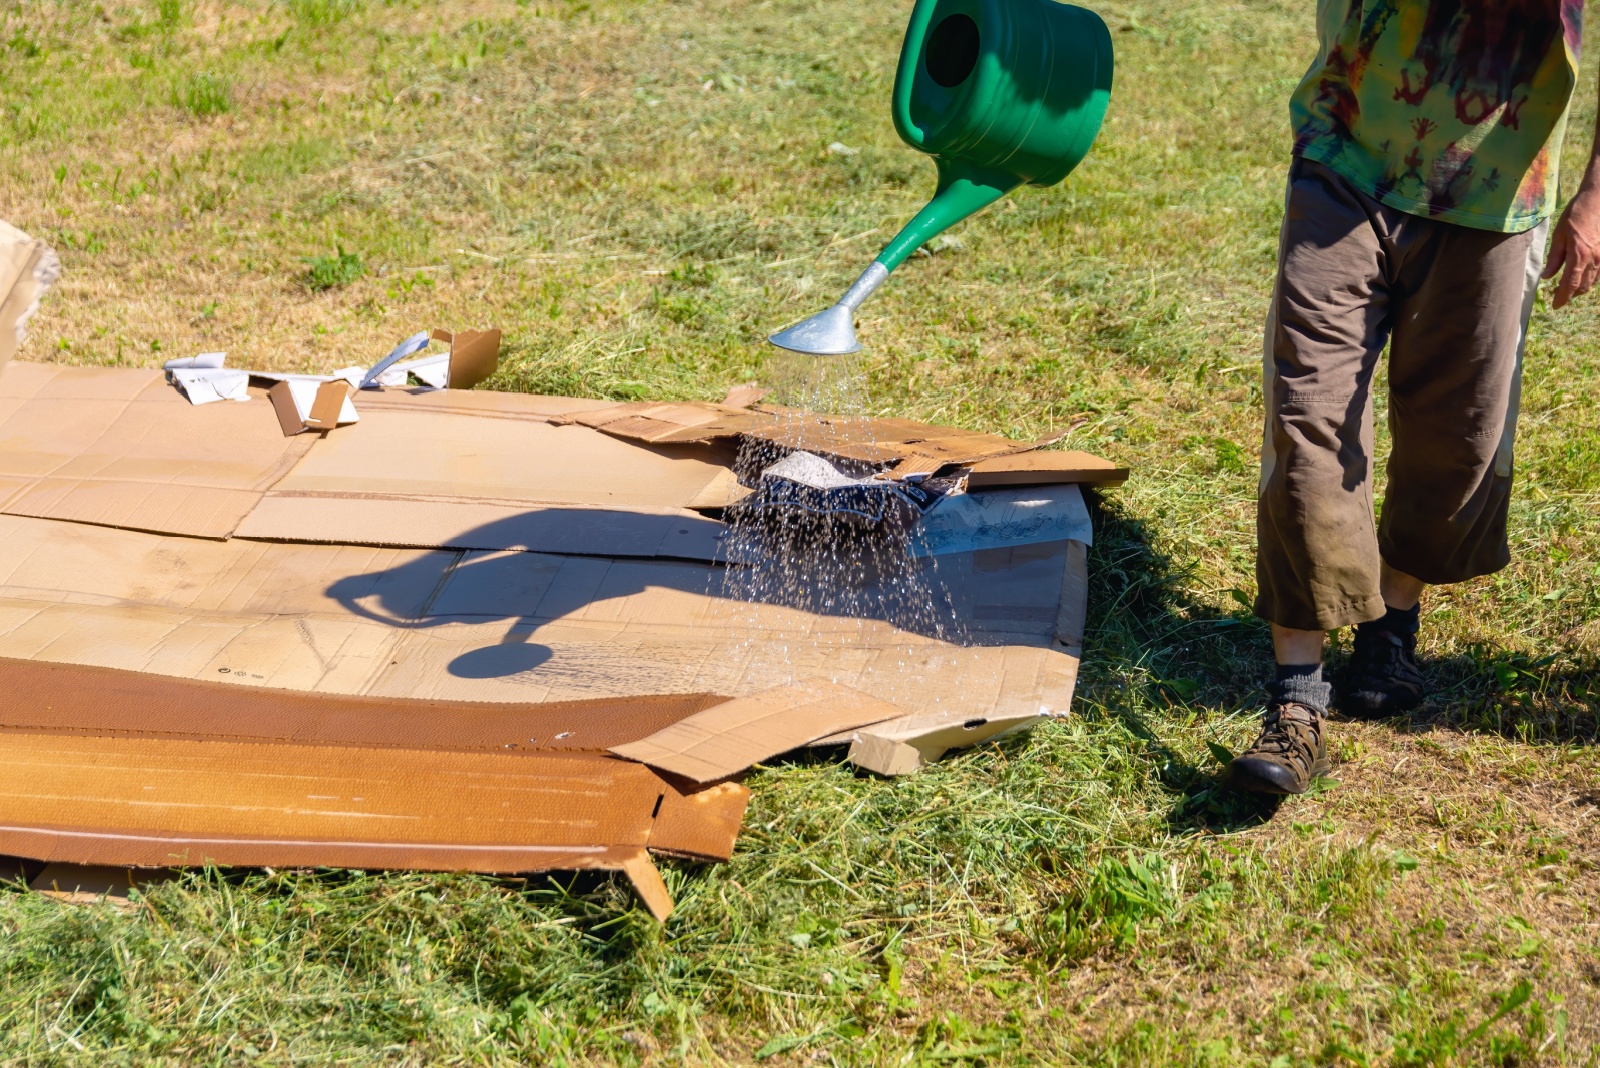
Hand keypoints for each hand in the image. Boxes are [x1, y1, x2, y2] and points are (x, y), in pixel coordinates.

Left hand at [1542, 184, 1599, 308]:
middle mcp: (1595, 259)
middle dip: (1571, 294)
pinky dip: (1591, 279)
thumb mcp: (1559, 235)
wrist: (1599, 199)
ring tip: (1569, 289)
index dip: (1562, 297)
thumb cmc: (1576, 214)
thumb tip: (1547, 277)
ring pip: (1593, 281)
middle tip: (1560, 296)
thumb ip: (1554, 258)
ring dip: (1581, 287)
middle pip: (1583, 286)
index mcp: (1579, 256)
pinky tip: (1583, 277)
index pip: (1570, 285)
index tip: (1555, 305)